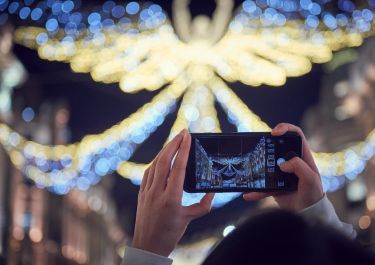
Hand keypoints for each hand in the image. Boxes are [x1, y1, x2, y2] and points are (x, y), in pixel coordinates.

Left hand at [132, 130, 213, 256]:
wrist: (147, 246)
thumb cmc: (169, 234)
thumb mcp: (190, 219)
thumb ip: (203, 205)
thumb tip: (212, 192)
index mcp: (171, 198)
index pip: (178, 167)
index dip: (183, 150)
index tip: (188, 136)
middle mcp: (157, 192)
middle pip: (164, 161)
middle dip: (174, 144)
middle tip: (183, 132)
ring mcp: (147, 192)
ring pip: (155, 164)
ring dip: (165, 151)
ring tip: (174, 142)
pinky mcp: (141, 193)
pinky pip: (148, 172)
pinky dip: (156, 162)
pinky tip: (161, 158)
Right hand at [243, 123, 323, 210]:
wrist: (308, 214)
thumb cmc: (313, 195)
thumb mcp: (311, 179)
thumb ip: (299, 167)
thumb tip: (282, 164)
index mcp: (302, 156)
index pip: (295, 134)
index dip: (285, 129)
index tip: (274, 133)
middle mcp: (291, 161)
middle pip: (276, 146)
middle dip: (266, 144)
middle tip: (258, 146)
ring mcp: (281, 173)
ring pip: (265, 164)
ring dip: (256, 167)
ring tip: (249, 169)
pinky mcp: (274, 185)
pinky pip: (261, 186)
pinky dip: (255, 191)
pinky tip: (248, 194)